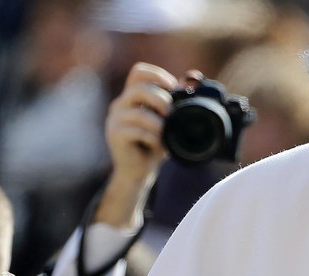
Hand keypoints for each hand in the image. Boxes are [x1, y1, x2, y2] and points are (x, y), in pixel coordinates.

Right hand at [105, 62, 175, 183]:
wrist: (138, 171)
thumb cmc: (153, 145)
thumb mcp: (167, 122)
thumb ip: (175, 102)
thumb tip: (193, 79)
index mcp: (132, 96)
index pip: (139, 72)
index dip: (157, 74)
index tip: (173, 87)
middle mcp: (120, 104)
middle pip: (138, 88)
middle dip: (160, 99)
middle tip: (171, 114)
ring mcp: (115, 119)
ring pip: (136, 112)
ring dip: (157, 123)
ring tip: (165, 133)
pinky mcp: (115, 135)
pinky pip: (134, 131)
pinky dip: (151, 137)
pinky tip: (158, 144)